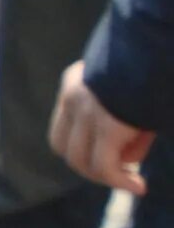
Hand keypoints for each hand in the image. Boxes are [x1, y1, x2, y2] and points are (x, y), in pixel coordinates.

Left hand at [49, 61, 151, 196]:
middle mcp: (74, 95)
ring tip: (134, 181)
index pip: (65, 127)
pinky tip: (139, 187)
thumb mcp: (133, 91)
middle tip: (122, 172)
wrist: (161, 39)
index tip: (113, 159)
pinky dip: (119, 181)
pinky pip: (105, 164)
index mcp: (75, 81)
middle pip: (65, 148)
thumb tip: (127, 158)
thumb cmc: (157, 63)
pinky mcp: (108, 124)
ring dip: (108, 176)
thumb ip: (125, 123)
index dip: (83, 150)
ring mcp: (87, 110)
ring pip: (82, 161)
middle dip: (91, 167)